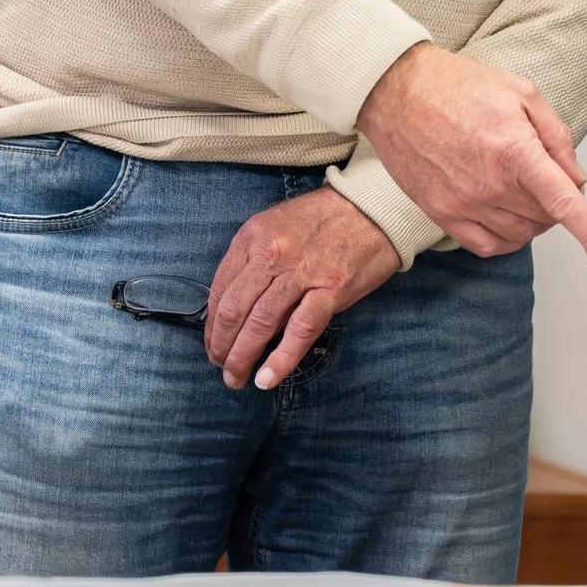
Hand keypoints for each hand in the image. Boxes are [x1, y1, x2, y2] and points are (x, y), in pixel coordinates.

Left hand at [204, 188, 398, 390]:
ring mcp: (301, 272)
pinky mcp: (330, 289)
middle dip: (221, 347)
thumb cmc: (325, 217)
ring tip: (236, 379)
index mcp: (253, 235)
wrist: (375, 207)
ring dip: (242, 358)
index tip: (213, 343)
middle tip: (220, 366)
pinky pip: (299, 330)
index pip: (219, 289)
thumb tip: (238, 308)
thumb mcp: (277, 225)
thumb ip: (255, 260)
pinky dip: (280, 359)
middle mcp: (271, 253)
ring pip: (260, 324)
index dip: (211, 325)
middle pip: (233, 311)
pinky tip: (267, 379)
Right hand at [354, 42, 586, 276]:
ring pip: (522, 235)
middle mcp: (490, 184)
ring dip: (535, 219)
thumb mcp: (522, 93)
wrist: (397, 90)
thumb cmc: (461, 85)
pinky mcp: (441, 214)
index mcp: (515, 151)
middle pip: (547, 217)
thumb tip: (576, 179)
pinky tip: (508, 215)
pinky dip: (509, 238)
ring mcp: (463, 203)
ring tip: (524, 186)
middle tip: (546, 170)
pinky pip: (488, 246)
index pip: (565, 204)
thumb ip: (557, 137)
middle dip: (559, 200)